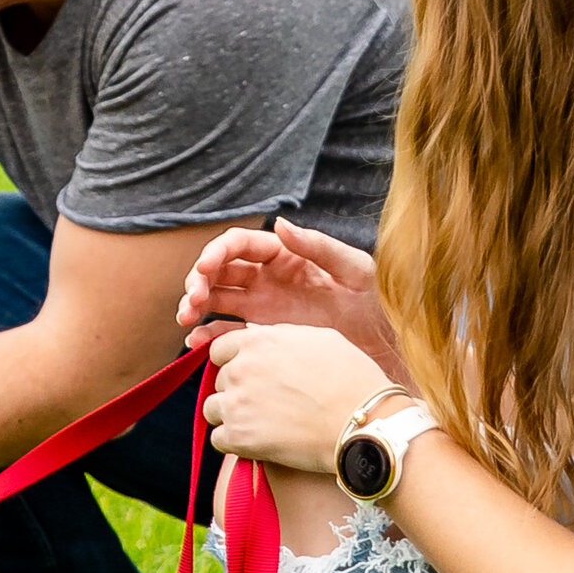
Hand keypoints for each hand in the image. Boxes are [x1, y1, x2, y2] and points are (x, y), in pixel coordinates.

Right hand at [178, 217, 396, 369]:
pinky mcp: (264, 336)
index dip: (216, 253)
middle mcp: (268, 278)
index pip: (239, 245)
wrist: (387, 348)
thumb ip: (317, 246)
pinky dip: (208, 337)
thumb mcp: (354, 269)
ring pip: (217, 300)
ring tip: (187, 319)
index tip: (204, 269)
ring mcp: (263, 308)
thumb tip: (278, 224)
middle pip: (220, 271)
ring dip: (195, 305)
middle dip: (198, 281)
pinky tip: (196, 344)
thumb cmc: (377, 303)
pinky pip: (228, 334)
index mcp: (285, 255)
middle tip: (192, 301)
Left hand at [202, 324, 397, 473]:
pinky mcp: (239, 437)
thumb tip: (262, 336)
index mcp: (258, 341)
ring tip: (260, 425)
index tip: (249, 377)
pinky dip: (234, 444)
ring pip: (213, 409)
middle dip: (237, 391)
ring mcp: (237, 403)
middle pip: (220, 380)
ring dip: (231, 417)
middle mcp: (241, 368)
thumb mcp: (321, 339)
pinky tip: (259, 444)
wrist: (365, 425)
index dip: (233, 363)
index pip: (220, 349)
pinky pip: (219, 440)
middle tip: (264, 405)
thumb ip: (283, 336)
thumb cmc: (353, 380)